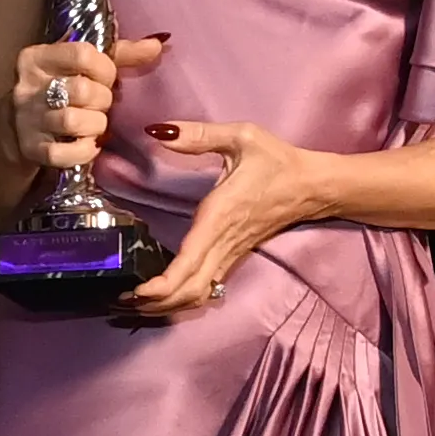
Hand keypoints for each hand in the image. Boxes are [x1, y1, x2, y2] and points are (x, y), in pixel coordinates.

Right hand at [3, 33, 169, 176]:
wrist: (22, 127)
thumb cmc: (64, 89)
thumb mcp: (86, 67)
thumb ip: (122, 54)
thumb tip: (158, 43)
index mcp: (38, 57)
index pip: (83, 54)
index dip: (105, 69)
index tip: (107, 79)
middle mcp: (27, 86)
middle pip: (81, 89)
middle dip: (103, 100)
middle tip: (102, 105)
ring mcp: (27, 119)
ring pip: (72, 121)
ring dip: (96, 125)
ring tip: (96, 124)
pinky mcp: (31, 149)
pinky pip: (64, 153)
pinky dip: (85, 151)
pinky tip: (89, 145)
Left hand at [119, 117, 330, 318]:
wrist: (314, 186)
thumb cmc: (278, 161)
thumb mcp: (242, 136)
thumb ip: (198, 134)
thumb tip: (158, 130)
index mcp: (219, 217)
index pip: (188, 264)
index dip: (161, 286)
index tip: (135, 291)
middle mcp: (223, 242)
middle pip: (189, 291)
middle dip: (155, 303)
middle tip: (119, 301)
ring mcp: (231, 253)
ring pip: (199, 294)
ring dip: (168, 305)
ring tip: (136, 304)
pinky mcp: (235, 255)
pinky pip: (208, 287)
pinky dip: (184, 297)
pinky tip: (164, 295)